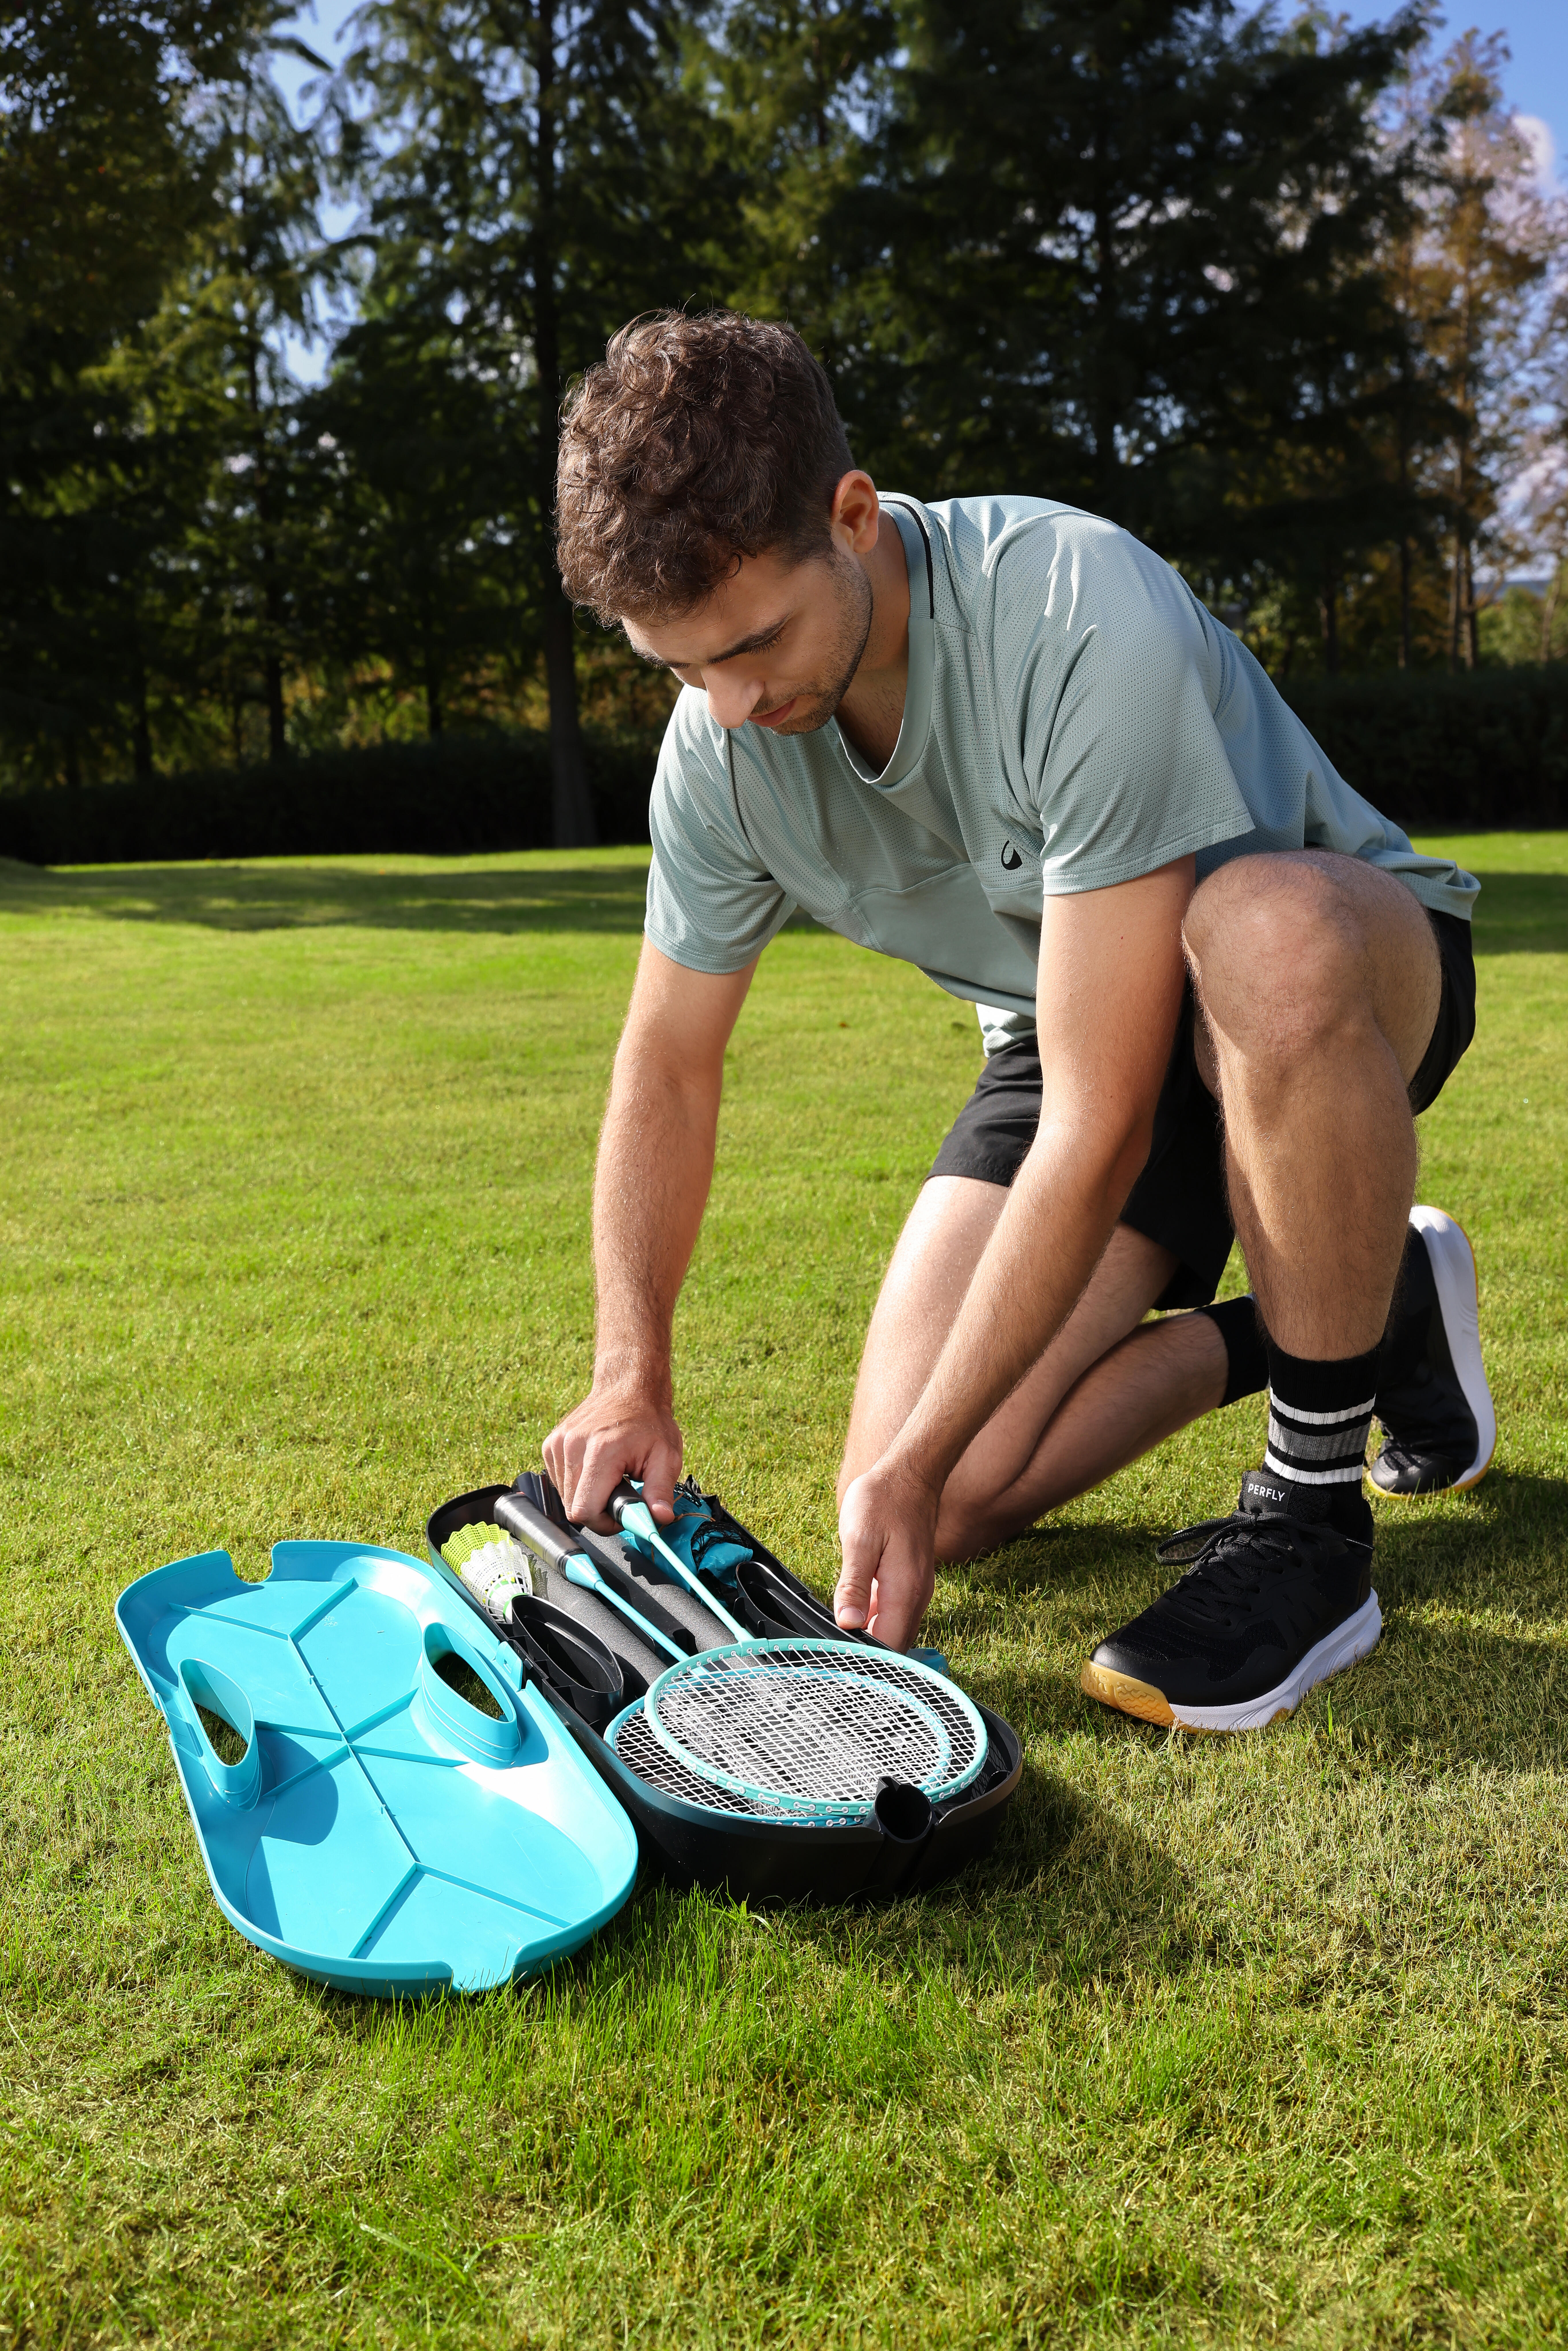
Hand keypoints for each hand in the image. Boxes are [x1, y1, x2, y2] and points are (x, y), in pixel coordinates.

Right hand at [543, 1384, 681, 1530]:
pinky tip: (596, 1469)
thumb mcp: (666, 1456)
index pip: (584, 1511)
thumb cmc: (648, 1421)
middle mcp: (572, 1446)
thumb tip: (661, 1519)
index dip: (605, 1523)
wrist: (628, 1387)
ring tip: (610, 1477)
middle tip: (621, 1492)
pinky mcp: (550, 1445)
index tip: (623, 1512)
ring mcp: (557, 1444)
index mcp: (601, 1451)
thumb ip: (661, 1490)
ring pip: (565, 1497)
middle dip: (599, 1510)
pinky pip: (559, 1482)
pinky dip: (577, 1484)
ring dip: (588, 1496)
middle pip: (573, 1508)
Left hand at [833, 1461, 938, 1650]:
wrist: (909, 1475)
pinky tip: (854, 1607)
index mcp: (904, 1591)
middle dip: (867, 1651)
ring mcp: (916, 1589)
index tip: (840, 1657)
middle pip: (894, 1644)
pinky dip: (875, 1617)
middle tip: (833, 1647)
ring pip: (894, 1629)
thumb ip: (853, 1585)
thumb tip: (847, 1622)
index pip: (889, 1646)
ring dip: (870, 1634)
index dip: (865, 1658)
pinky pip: (894, 1611)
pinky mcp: (911, 1581)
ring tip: (840, 1629)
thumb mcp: (859, 1540)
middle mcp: (916, 1596)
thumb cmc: (883, 1501)